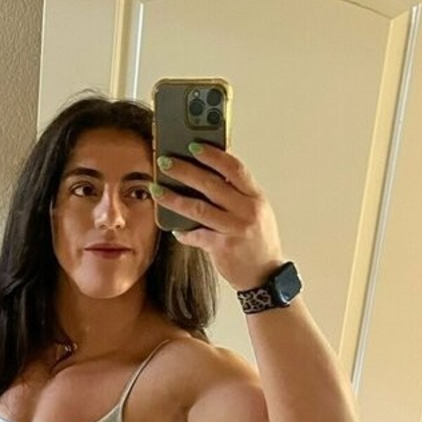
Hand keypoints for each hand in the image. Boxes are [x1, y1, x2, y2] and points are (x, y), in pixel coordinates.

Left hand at [151, 145, 282, 290]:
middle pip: (211, 184)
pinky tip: (173, 228)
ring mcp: (236, 229)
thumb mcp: (256, 211)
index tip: (193, 145)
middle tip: (164, 162)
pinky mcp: (223, 247)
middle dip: (185, 171)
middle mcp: (247, 210)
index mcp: (256, 197)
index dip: (213, 155)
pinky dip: (183, 231)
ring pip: (199, 209)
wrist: (265, 275)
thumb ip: (238, 193)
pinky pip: (196, 235)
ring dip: (174, 198)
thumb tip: (211, 171)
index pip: (234, 168)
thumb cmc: (258, 241)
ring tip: (157, 190)